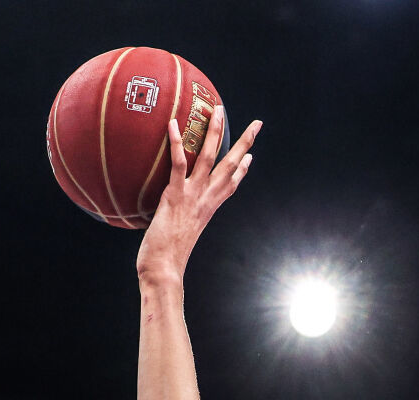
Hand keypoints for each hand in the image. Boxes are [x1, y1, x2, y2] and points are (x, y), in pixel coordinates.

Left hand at [135, 105, 262, 284]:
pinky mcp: (176, 196)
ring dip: (216, 132)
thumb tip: (162, 224)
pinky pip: (179, 164)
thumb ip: (173, 224)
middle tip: (257, 124)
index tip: (249, 155)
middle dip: (245, 142)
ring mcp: (193, 196)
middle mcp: (206, 200)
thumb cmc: (165, 260)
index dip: (242, 170)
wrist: (164, 269)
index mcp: (208, 209)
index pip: (230, 186)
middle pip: (231, 166)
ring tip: (219, 110)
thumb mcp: (175, 237)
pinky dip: (178, 143)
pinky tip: (173, 123)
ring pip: (210, 158)